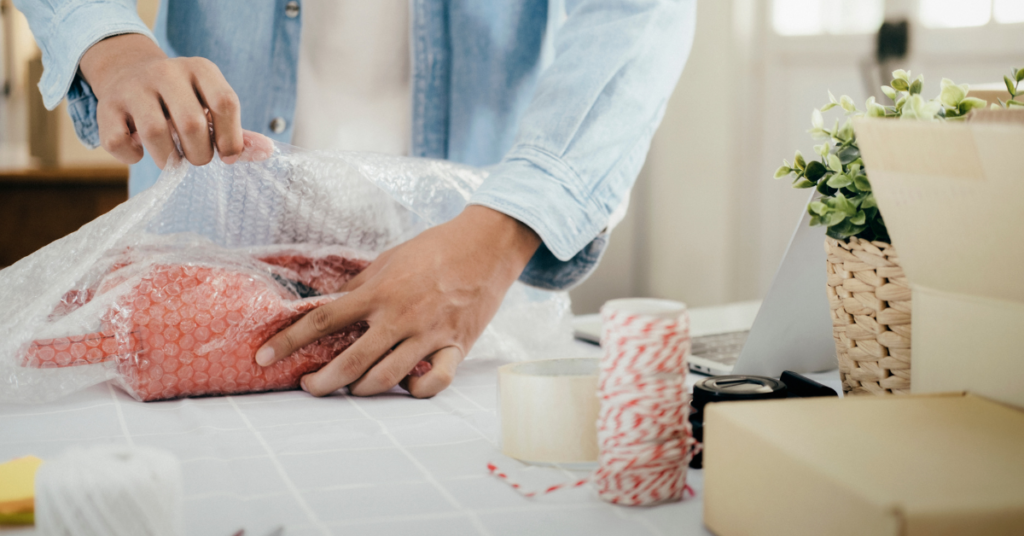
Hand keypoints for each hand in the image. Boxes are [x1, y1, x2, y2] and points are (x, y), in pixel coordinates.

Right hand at [80, 34, 243, 168]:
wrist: (128, 73)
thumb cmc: (182, 99)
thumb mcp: (211, 104)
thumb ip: (238, 131)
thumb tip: (267, 152)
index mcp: (200, 69)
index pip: (225, 103)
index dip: (231, 138)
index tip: (227, 155)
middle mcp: (167, 72)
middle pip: (192, 123)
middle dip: (200, 154)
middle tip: (197, 158)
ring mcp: (134, 87)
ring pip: (155, 133)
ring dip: (168, 159)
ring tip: (172, 159)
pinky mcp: (107, 106)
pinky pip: (120, 143)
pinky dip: (133, 157)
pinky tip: (140, 151)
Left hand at [254, 206, 540, 397]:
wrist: (485, 246)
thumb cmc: (434, 249)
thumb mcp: (389, 259)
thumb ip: (360, 286)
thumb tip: (331, 305)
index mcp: (379, 292)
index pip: (323, 319)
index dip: (289, 340)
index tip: (264, 356)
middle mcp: (400, 316)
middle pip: (349, 361)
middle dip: (320, 381)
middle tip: (308, 385)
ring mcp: (428, 334)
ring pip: (386, 377)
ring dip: (360, 389)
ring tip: (350, 387)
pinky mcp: (456, 346)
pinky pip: (435, 381)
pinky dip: (417, 390)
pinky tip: (407, 386)